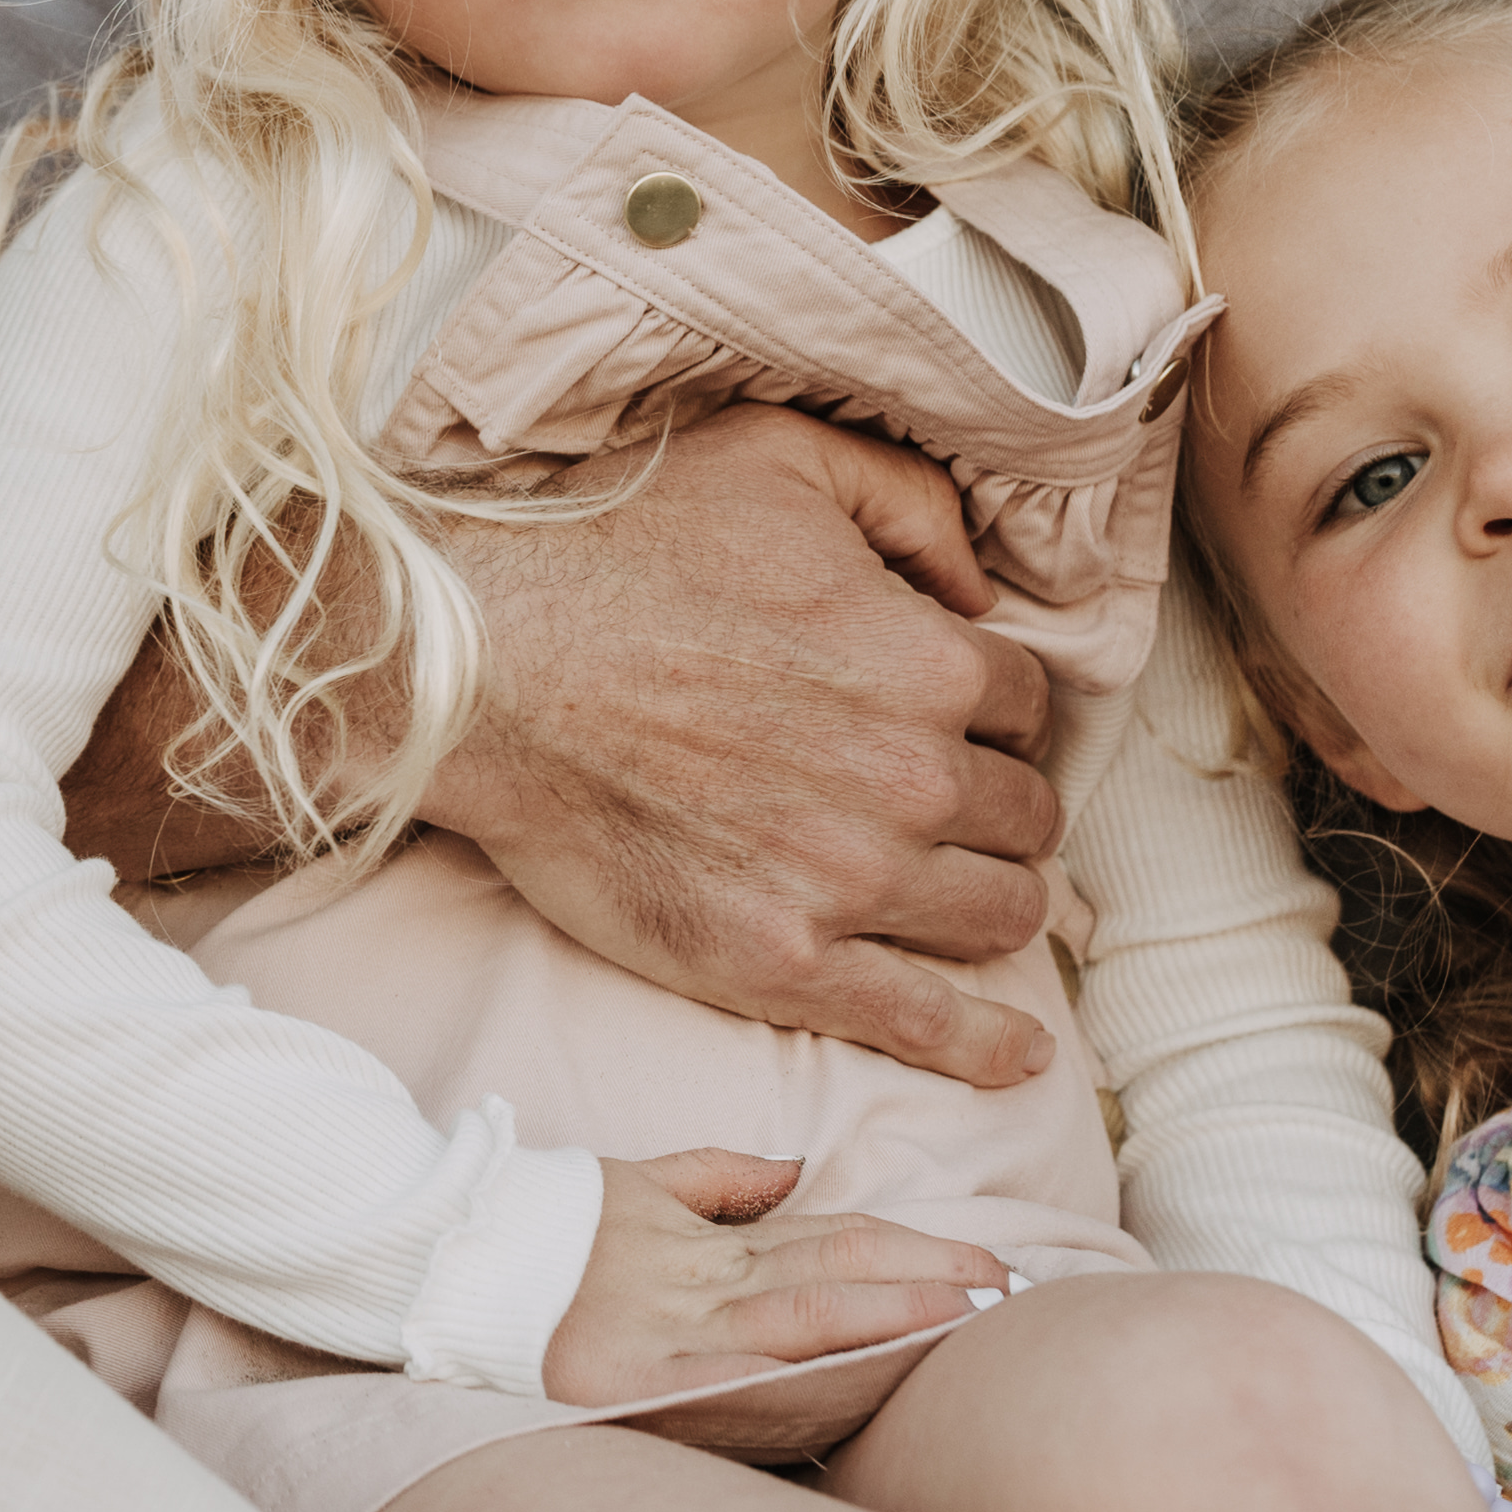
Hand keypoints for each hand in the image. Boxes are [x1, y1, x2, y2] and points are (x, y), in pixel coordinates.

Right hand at [429, 407, 1061, 1087]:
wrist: (482, 671)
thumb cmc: (615, 551)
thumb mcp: (773, 455)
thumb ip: (908, 499)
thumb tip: (979, 584)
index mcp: (927, 662)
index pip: (1029, 706)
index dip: (991, 710)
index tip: (951, 720)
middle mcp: (911, 779)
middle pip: (1024, 817)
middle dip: (993, 805)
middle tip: (937, 802)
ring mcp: (850, 882)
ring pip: (999, 913)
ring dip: (988, 899)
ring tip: (954, 891)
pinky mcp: (781, 962)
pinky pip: (924, 1022)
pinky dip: (985, 1046)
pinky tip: (1017, 1056)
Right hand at [542, 1150, 1013, 1428]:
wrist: (429, 1254)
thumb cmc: (528, 1230)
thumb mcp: (627, 1185)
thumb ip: (715, 1179)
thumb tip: (796, 1171)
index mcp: (705, 1246)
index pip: (835, 1241)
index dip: (918, 1253)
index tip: (989, 1267)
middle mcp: (696, 1287)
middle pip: (839, 1277)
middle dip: (931, 1289)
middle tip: (1014, 1300)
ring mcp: (663, 1335)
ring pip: (805, 1324)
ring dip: (894, 1330)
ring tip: (969, 1330)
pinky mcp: (624, 1383)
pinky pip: (734, 1384)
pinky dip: (806, 1385)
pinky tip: (865, 1390)